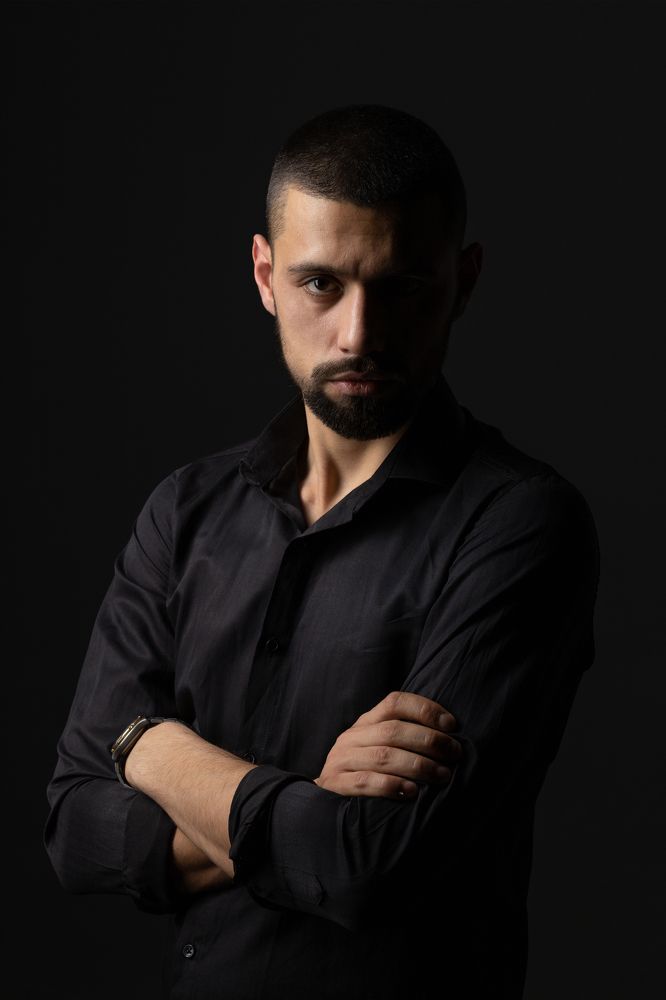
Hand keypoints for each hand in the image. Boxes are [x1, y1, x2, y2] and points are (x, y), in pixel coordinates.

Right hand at [314, 691, 460, 799]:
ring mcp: (341, 759)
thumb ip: (403, 737)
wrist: (324, 797)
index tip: (451, 724)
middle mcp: (352, 736)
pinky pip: (365, 782)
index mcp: (366, 722)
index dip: (425, 710)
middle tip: (455, 754)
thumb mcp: (378, 746)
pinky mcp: (335, 784)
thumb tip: (449, 735)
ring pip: (383, 756)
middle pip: (393, 730)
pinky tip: (413, 792)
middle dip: (429, 741)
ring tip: (443, 775)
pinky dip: (391, 785)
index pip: (395, 702)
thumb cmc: (365, 769)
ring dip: (418, 765)